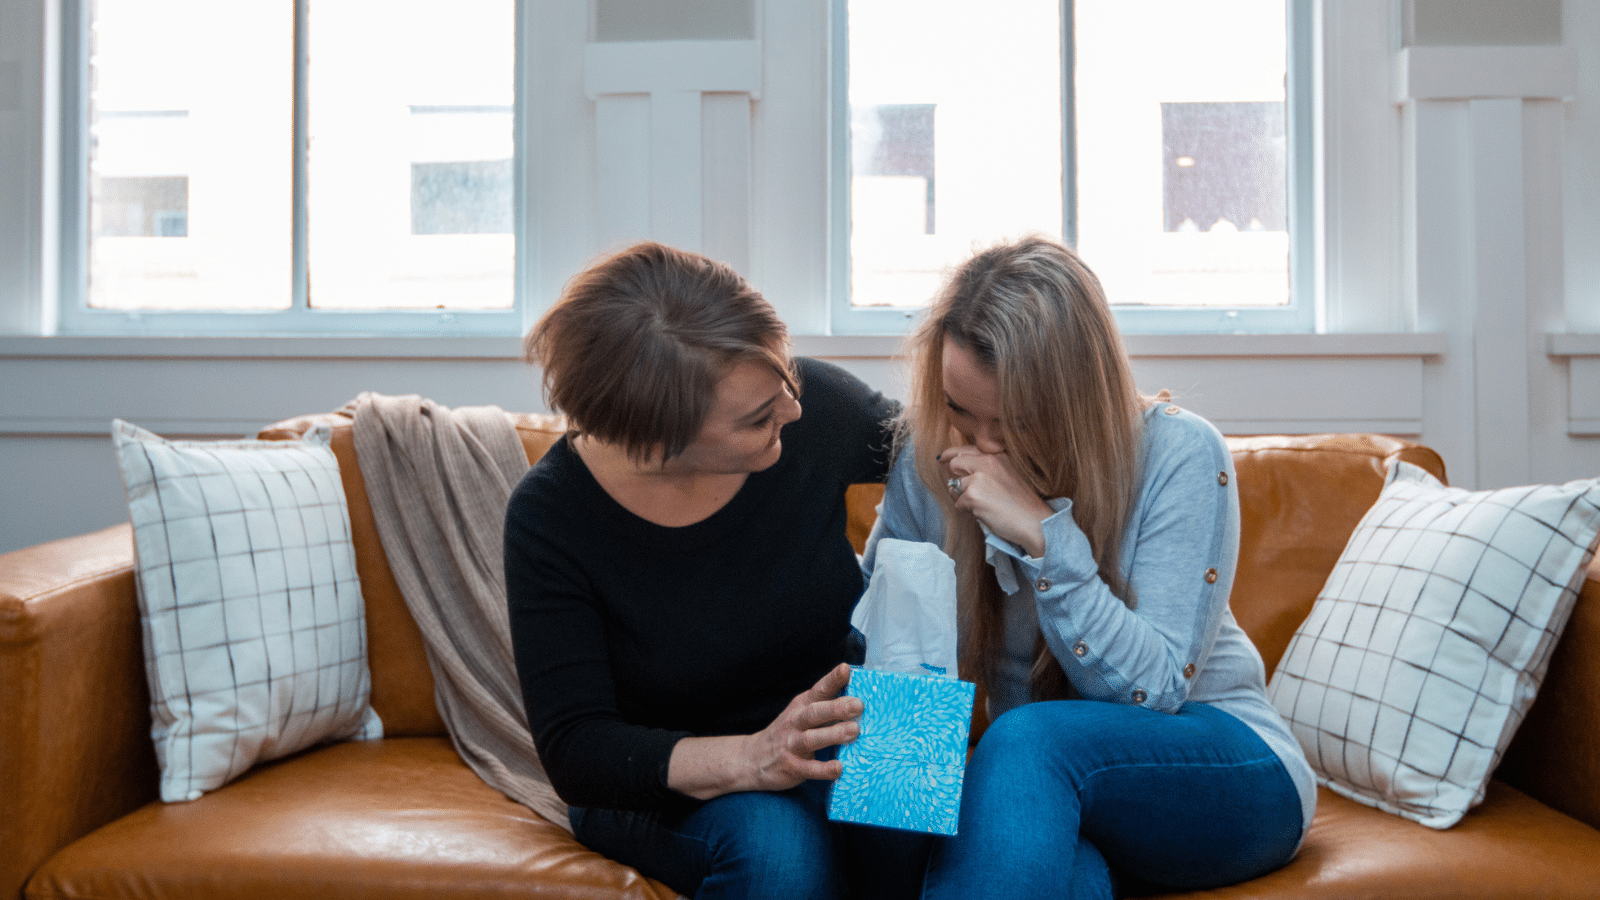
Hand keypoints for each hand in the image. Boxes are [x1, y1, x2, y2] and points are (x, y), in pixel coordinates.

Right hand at [740, 663, 860, 790]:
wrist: (753, 758)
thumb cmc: (789, 732)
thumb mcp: (802, 713)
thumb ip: (826, 705)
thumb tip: (860, 698)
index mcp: (802, 706)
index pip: (819, 690)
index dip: (832, 679)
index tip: (846, 669)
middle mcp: (796, 722)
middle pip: (815, 712)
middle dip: (836, 708)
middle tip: (858, 705)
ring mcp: (792, 745)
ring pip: (811, 738)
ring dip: (833, 734)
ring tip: (854, 731)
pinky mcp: (791, 767)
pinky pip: (809, 769)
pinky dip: (823, 769)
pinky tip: (838, 769)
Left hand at [940, 445, 1053, 557]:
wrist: (1035, 522)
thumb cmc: (1023, 504)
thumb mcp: (1009, 475)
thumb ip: (988, 468)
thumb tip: (958, 466)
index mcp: (997, 456)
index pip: (966, 449)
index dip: (951, 454)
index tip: (942, 458)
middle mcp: (987, 462)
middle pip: (954, 464)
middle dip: (955, 478)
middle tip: (965, 492)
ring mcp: (979, 478)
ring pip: (954, 486)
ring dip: (962, 498)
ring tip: (981, 506)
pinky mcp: (973, 495)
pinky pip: (958, 503)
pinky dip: (967, 511)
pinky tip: (984, 513)